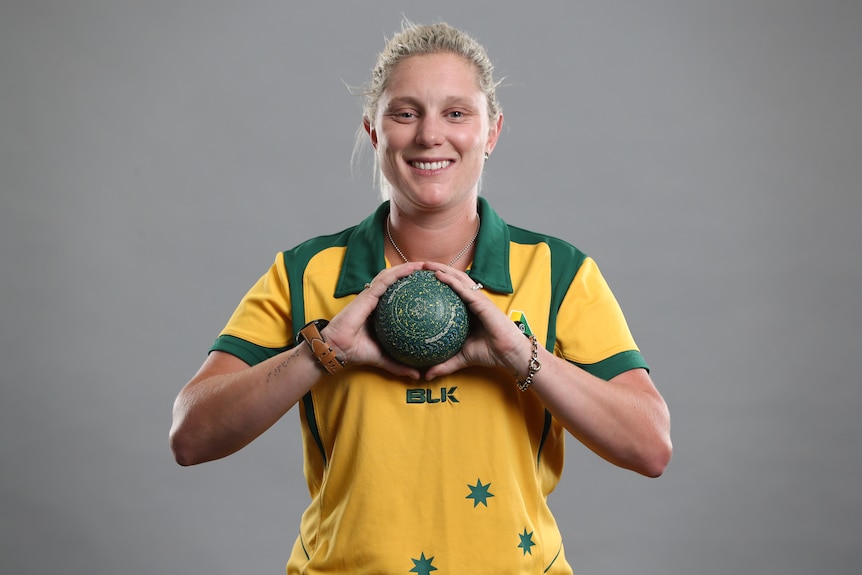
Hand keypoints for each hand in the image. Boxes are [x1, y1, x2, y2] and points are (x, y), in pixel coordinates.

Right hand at [323, 261, 425, 378]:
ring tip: (423, 265)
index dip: (410, 286)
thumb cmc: (356, 351)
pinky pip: (385, 281)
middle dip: (411, 272)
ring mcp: (370, 295)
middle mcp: (375, 299)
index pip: (397, 293)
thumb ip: (399, 365)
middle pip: (395, 280)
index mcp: (379, 310)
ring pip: (391, 275)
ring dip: (407, 267)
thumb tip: (417, 376)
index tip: (428, 286)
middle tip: (430, 270)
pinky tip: (412, 269)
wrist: (337, 349)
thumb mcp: (384, 358)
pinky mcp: (366, 295)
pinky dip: (398, 273)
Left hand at [421, 262, 530, 380]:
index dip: (438, 282)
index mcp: (469, 309)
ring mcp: (479, 300)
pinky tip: (438, 276)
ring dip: (442, 269)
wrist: (508, 355)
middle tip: (418, 266)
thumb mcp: (461, 358)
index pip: (452, 290)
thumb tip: (426, 375)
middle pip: (454, 279)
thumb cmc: (489, 353)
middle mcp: (473, 301)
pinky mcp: (482, 303)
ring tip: (426, 265)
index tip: (420, 279)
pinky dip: (451, 281)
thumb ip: (444, 364)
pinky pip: (464, 290)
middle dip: (437, 270)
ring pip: (458, 279)